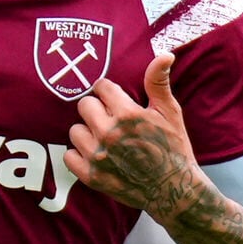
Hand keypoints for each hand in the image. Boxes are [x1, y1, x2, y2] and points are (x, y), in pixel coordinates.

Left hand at [68, 51, 200, 215]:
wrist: (173, 190)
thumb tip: (164, 54)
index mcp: (127, 114)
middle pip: (84, 105)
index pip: (100, 87)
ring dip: (87, 133)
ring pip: (74, 130)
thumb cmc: (174, 148)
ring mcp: (98, 156)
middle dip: (97, 110)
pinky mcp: (91, 176)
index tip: (118, 102)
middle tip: (112, 121)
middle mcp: (109, 133)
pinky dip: (79, 155)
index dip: (110, 93)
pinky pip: (69, 156)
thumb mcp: (170, 112)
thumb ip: (158, 82)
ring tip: (105, 139)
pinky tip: (96, 155)